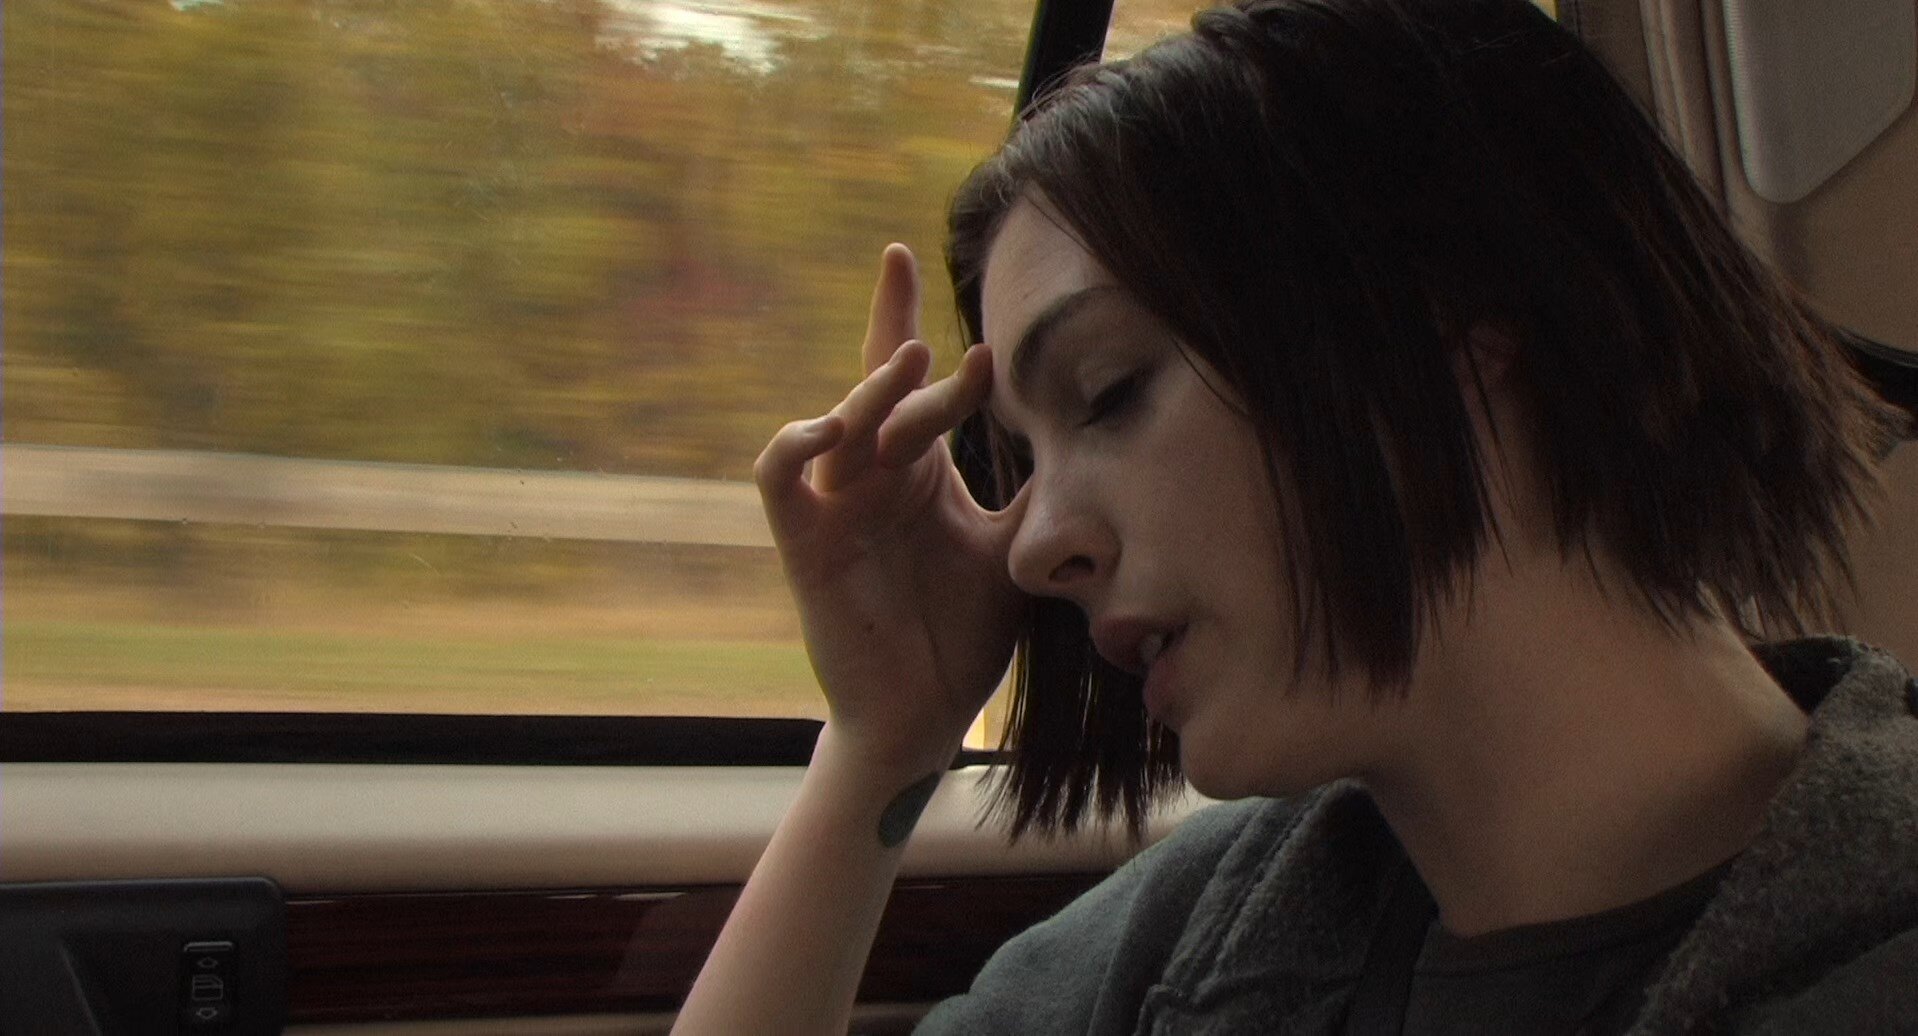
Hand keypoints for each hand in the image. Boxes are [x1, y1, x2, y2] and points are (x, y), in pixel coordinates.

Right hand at [755, 244, 1024, 763]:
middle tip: (967, 358)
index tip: (901, 251)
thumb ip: (1036, 494)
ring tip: (909, 366)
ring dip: (871, 393)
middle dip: (910, 357)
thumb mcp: (1015, 550)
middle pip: (884, 394)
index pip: (901, 374)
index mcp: (917, 470)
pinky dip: (793, 445)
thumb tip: (1088, 433)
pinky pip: (780, 481)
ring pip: (841, 426)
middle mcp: (873, 477)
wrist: (927, 717)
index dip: (896, 312)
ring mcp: (837, 509)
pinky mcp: (808, 549)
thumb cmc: (961, 634)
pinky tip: (828, 424)